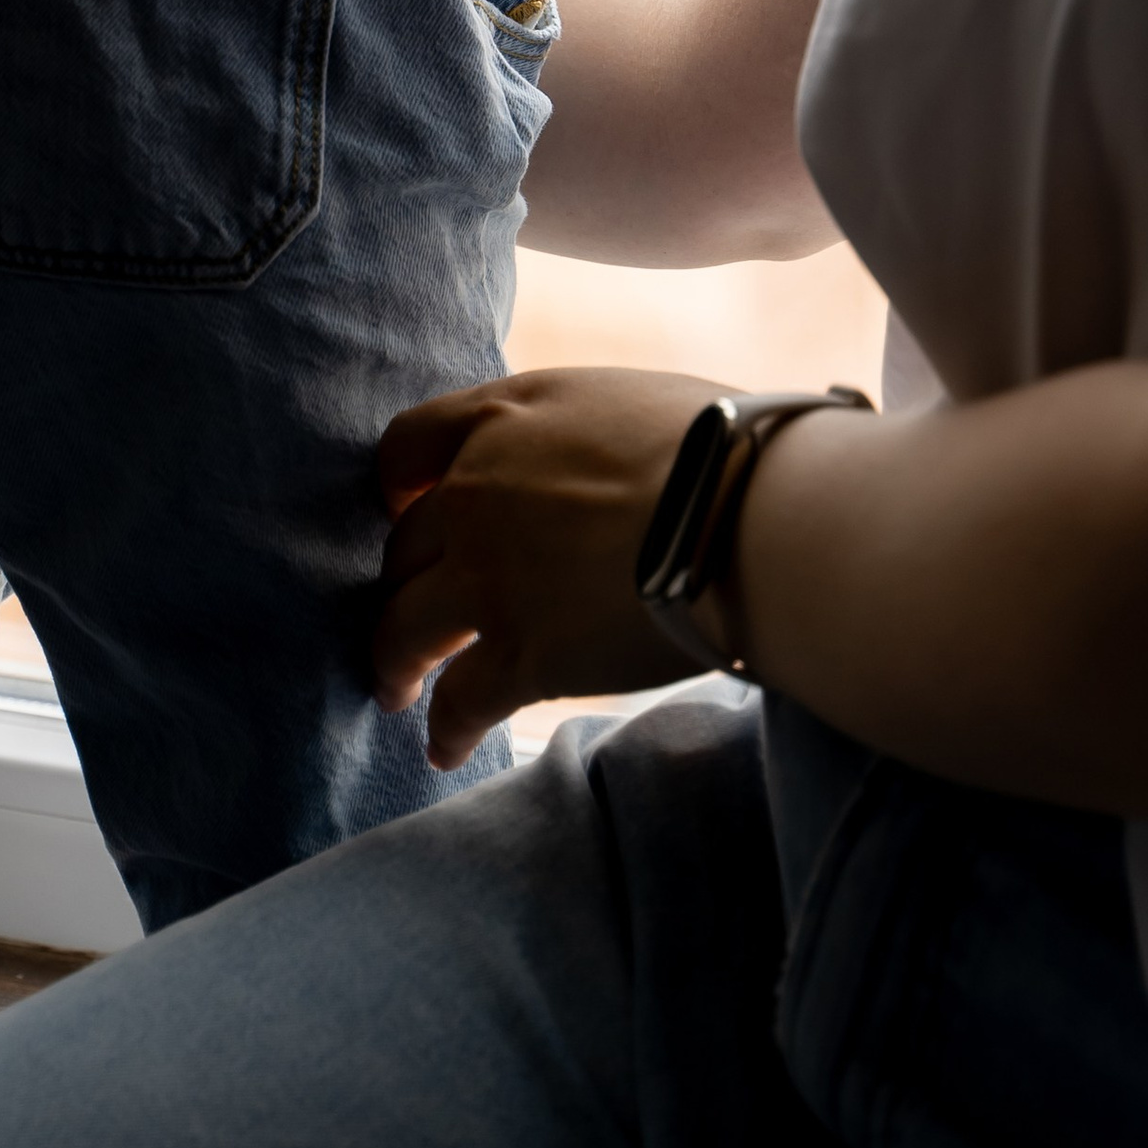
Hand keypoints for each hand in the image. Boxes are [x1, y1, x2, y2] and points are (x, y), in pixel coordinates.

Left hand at [372, 364, 737, 767]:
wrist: (752, 516)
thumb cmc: (720, 447)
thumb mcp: (622, 400)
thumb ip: (570, 435)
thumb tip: (582, 466)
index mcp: (502, 419)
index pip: (407, 446)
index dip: (399, 487)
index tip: (405, 510)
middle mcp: (474, 494)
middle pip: (405, 547)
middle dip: (405, 582)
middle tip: (415, 613)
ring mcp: (488, 579)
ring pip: (403, 630)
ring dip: (395, 664)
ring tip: (397, 690)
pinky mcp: (521, 657)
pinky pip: (459, 704)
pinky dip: (448, 730)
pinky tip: (446, 748)